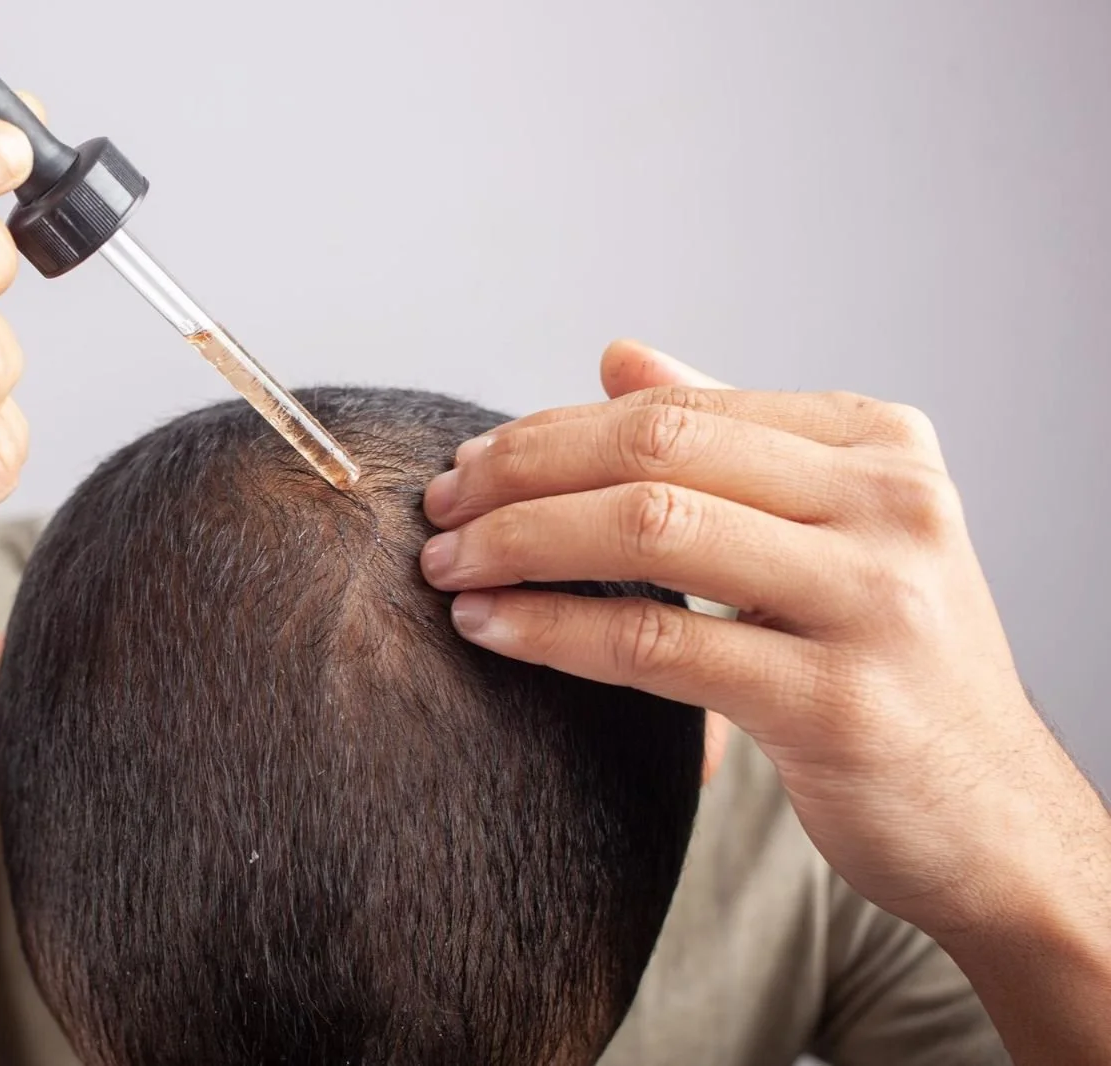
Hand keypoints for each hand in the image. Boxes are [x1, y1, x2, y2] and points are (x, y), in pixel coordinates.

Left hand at [418, 339, 1109, 947]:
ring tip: (446, 567)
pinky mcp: (837, 701)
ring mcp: (872, 599)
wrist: (991, 819)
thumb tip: (617, 354)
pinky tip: (490, 628)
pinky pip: (659, 645)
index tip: (472, 464)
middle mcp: (889, 502)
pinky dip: (554, 629)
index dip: (552, 431)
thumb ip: (731, 440)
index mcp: (880, 444)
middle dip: (522, 474)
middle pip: (655, 453)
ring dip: (521, 543)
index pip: (679, 411)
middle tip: (439, 510)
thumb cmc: (887, 666)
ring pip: (649, 531)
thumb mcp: (833, 531)